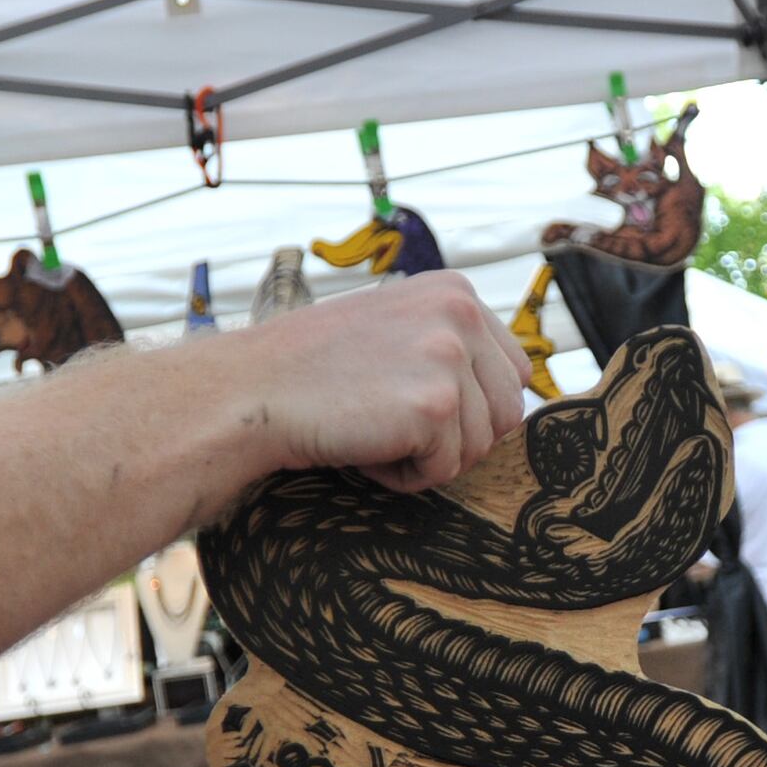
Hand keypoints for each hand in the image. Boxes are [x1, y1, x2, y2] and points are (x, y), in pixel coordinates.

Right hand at [232, 275, 530, 493]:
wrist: (252, 390)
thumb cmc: (313, 369)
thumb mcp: (394, 328)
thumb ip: (449, 345)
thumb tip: (514, 390)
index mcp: (456, 291)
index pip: (513, 372)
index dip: (471, 407)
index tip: (415, 406)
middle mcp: (461, 313)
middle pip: (507, 413)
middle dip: (456, 437)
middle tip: (392, 426)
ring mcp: (450, 357)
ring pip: (480, 446)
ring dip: (428, 457)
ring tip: (372, 429)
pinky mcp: (435, 406)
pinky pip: (445, 471)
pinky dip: (404, 476)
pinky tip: (362, 444)